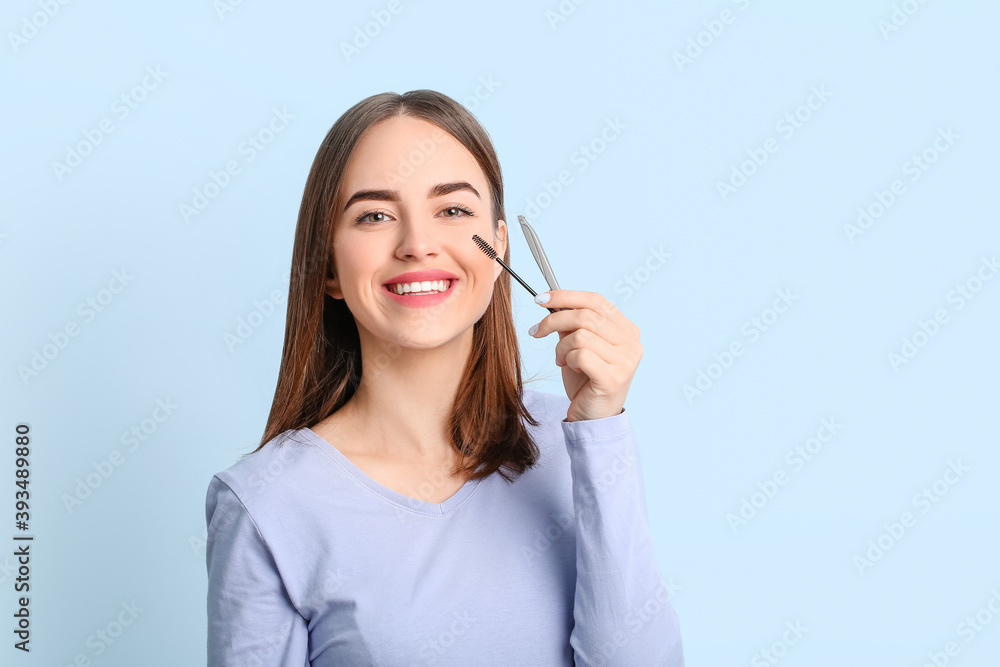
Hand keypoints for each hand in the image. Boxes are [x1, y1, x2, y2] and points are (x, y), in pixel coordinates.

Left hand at [527, 290, 641, 421]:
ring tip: (561, 360)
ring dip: (561, 348)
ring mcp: (626, 360)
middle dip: (553, 320)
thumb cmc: (586, 381)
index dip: (566, 295)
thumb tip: (551, 302)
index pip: (596, 300)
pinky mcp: (614, 377)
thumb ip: (570, 324)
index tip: (540, 299)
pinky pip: (580, 355)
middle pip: (585, 315)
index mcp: (626, 330)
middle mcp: (631, 343)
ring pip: (580, 335)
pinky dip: (568, 360)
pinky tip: (571, 369)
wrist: (593, 417)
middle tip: (536, 331)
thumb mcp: (577, 346)